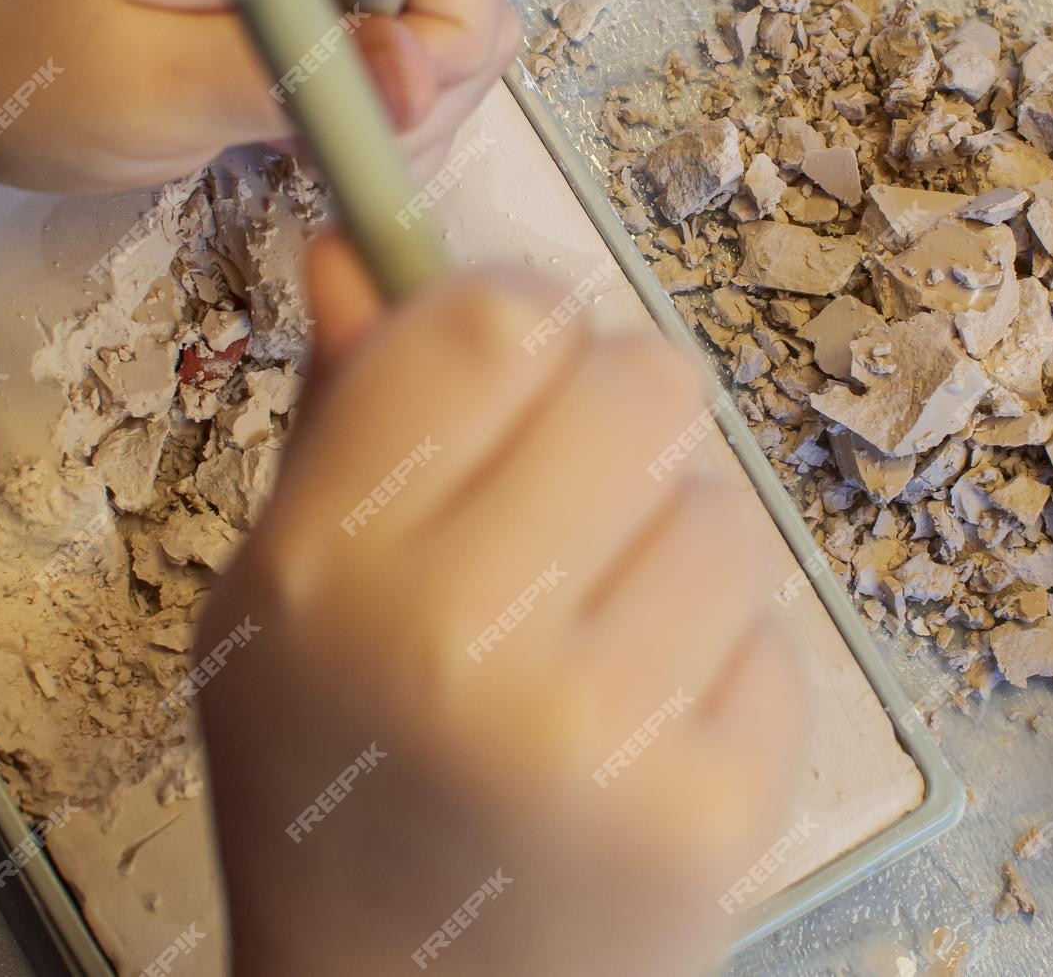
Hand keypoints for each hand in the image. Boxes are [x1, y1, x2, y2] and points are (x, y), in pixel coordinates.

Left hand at [0, 0, 518, 192]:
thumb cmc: (14, 56)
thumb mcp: (146, 83)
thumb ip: (287, 76)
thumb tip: (420, 77)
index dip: (440, 38)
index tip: (370, 115)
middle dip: (432, 89)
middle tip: (331, 149)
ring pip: (437, 40)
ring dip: (402, 117)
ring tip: (301, 151)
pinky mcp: (300, 19)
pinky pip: (388, 69)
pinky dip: (367, 124)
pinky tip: (294, 146)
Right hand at [192, 233, 803, 976]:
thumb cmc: (336, 798)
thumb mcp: (283, 600)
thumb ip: (339, 415)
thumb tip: (357, 247)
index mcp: (329, 567)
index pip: (490, 323)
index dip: (516, 320)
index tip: (510, 364)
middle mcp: (459, 637)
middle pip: (637, 381)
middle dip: (610, 421)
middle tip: (567, 504)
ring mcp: (597, 729)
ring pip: (721, 504)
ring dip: (669, 547)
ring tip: (594, 641)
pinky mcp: (710, 806)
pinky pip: (769, 631)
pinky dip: (715, 664)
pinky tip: (638, 729)